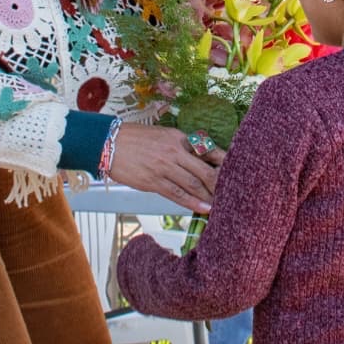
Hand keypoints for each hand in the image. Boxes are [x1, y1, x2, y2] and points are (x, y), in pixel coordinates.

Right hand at [107, 124, 223, 212]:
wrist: (108, 142)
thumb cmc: (135, 139)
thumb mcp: (162, 135)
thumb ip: (180, 147)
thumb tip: (198, 160)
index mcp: (178, 137)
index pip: (208, 150)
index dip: (223, 162)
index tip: (236, 171)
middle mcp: (174, 151)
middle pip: (205, 169)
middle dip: (221, 183)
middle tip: (234, 193)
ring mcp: (164, 167)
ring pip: (193, 184)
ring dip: (209, 196)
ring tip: (222, 205)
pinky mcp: (153, 181)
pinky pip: (177, 194)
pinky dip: (192, 202)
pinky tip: (204, 208)